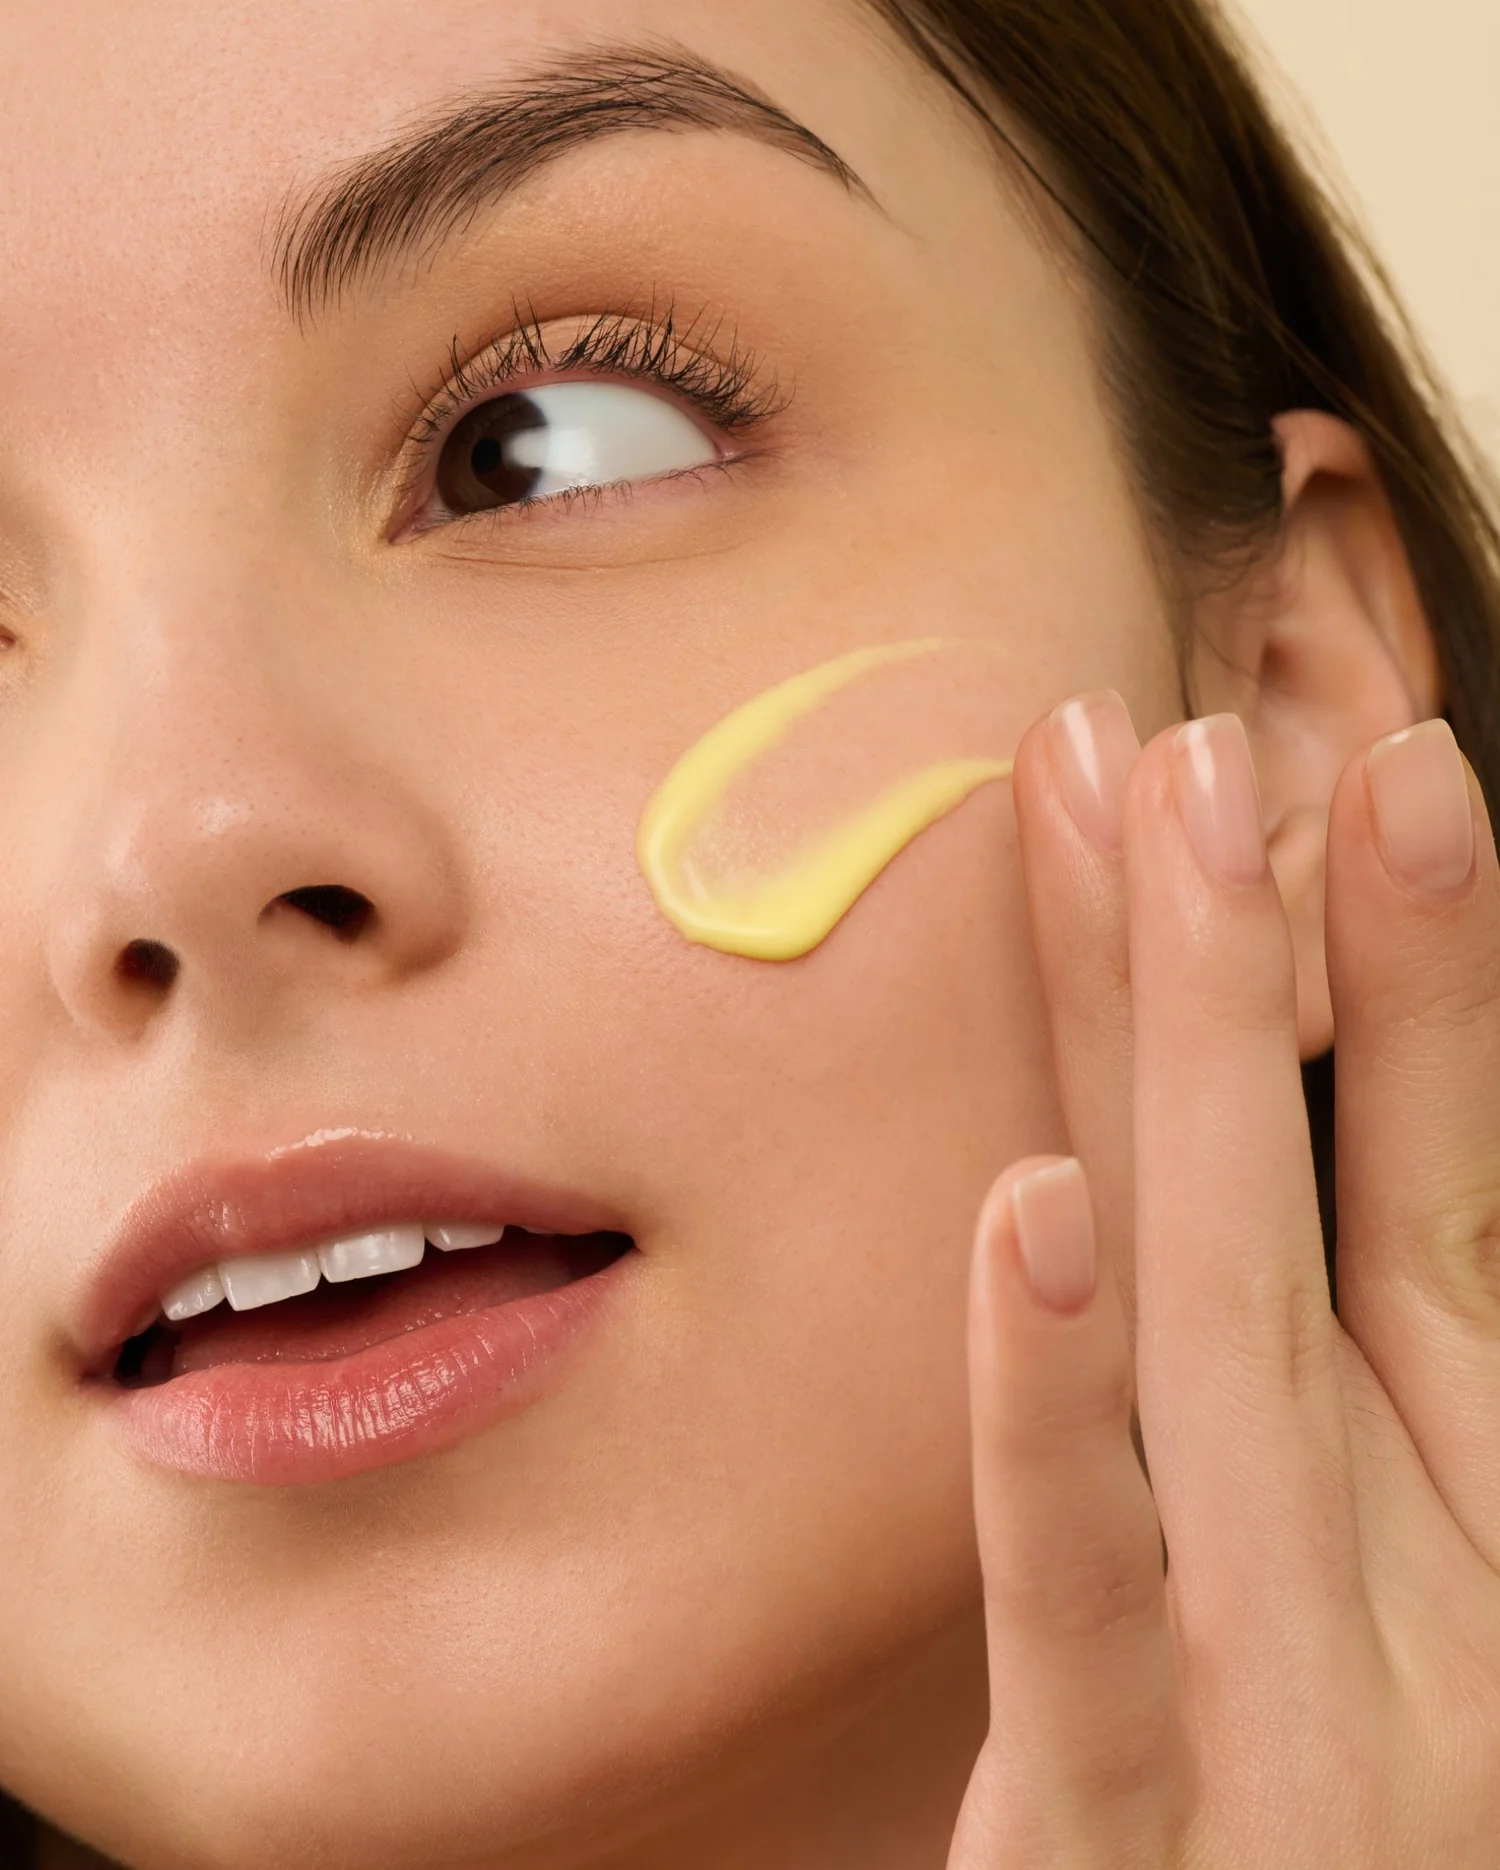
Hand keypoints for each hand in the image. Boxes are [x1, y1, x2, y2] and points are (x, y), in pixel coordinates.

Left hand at [949, 695, 1499, 1866]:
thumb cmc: (1363, 1846)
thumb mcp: (1388, 1601)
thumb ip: (1340, 1412)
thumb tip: (1201, 1186)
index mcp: (1452, 1500)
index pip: (1419, 1184)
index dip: (1414, 974)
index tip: (1372, 765)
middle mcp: (1389, 1561)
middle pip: (1293, 1199)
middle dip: (1247, 955)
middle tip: (1199, 730)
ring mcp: (1272, 1686)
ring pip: (1211, 1320)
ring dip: (1176, 1061)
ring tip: (1151, 834)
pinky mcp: (1125, 1822)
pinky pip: (1079, 1586)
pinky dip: (1058, 1400)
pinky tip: (1031, 1211)